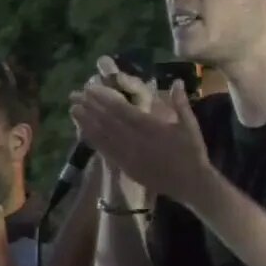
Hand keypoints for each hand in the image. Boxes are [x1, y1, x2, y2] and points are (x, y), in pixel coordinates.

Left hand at [70, 56, 210, 204]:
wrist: (190, 183)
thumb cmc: (192, 152)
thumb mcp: (190, 125)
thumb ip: (181, 103)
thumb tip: (176, 81)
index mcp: (150, 127)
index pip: (121, 109)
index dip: (104, 98)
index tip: (90, 88)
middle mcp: (135, 140)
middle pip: (107, 120)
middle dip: (90, 106)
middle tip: (74, 94)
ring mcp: (128, 155)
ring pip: (103, 135)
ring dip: (86, 121)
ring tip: (73, 109)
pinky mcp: (126, 167)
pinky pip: (105, 151)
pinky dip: (93, 140)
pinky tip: (83, 132)